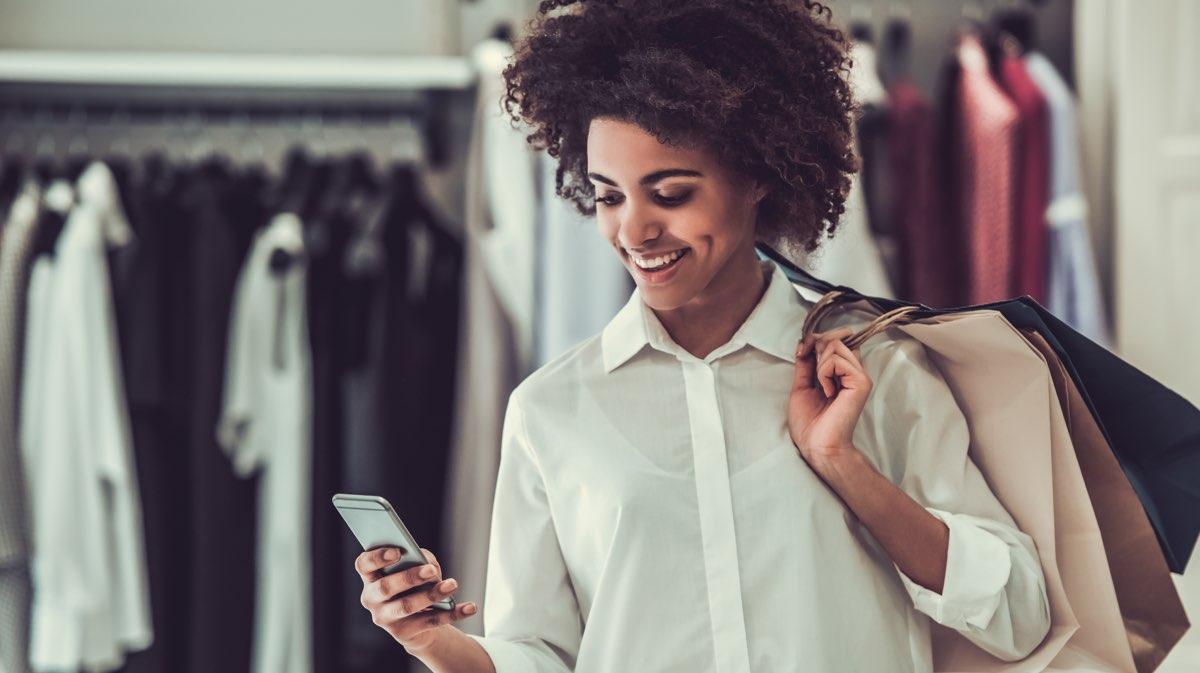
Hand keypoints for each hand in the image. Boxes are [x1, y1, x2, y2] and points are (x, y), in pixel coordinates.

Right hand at [356, 546, 476, 654]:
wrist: (418, 622)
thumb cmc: (414, 585)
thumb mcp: (414, 568)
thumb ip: (418, 559)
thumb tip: (427, 563)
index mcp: (371, 577)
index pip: (364, 564)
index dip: (377, 557)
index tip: (397, 551)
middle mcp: (373, 599)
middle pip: (385, 587)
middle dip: (409, 577)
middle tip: (431, 570)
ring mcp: (386, 618)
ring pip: (406, 606)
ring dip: (431, 594)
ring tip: (452, 584)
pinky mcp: (404, 633)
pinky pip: (430, 622)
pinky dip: (453, 613)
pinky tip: (469, 607)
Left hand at [788, 327, 872, 478]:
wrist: (816, 445)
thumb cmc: (809, 423)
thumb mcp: (801, 385)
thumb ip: (805, 363)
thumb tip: (805, 340)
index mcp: (841, 373)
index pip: (834, 340)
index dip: (815, 339)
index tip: (801, 352)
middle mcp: (853, 371)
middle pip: (835, 338)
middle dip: (816, 348)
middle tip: (813, 374)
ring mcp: (859, 376)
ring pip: (836, 345)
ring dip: (819, 364)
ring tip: (822, 388)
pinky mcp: (861, 382)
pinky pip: (837, 360)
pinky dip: (824, 373)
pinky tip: (828, 392)